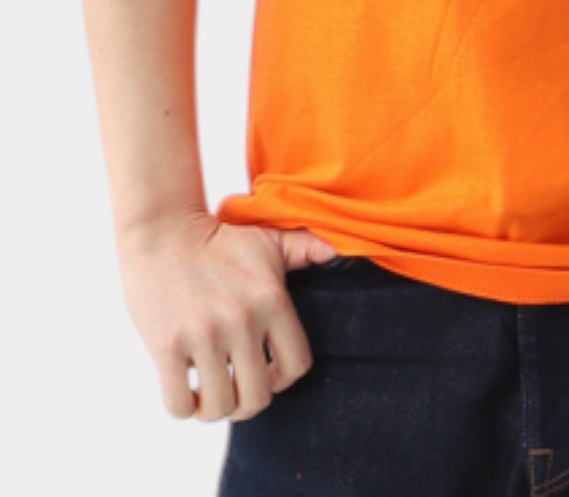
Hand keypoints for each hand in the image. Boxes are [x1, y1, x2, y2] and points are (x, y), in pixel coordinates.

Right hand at [118, 211, 338, 421]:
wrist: (162, 230)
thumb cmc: (218, 240)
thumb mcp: (267, 240)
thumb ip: (305, 249)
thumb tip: (337, 252)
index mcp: (271, 300)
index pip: (296, 366)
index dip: (283, 377)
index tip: (267, 371)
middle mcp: (242, 321)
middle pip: (257, 399)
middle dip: (247, 401)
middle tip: (236, 388)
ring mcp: (203, 336)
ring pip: (219, 407)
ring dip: (215, 408)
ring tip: (210, 391)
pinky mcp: (166, 347)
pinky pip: (180, 405)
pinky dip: (185, 407)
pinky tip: (186, 390)